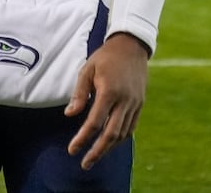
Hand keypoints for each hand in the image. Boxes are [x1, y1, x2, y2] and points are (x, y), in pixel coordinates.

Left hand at [64, 34, 147, 170]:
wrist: (132, 46)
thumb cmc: (105, 57)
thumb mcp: (87, 69)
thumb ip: (79, 93)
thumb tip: (70, 115)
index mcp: (109, 91)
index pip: (94, 122)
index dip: (83, 138)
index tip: (73, 150)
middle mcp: (124, 100)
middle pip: (111, 134)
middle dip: (97, 152)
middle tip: (84, 164)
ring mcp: (135, 104)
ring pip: (122, 134)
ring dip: (108, 148)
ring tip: (95, 156)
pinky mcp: (140, 104)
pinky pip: (131, 127)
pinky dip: (120, 138)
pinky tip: (110, 143)